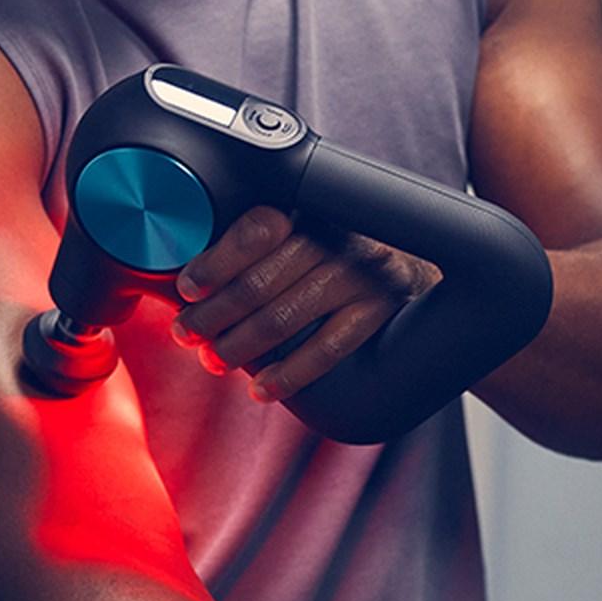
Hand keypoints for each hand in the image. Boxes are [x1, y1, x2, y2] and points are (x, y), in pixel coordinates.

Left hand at [171, 206, 440, 402]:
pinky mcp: (377, 310)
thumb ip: (257, 249)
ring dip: (239, 347)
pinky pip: (325, 349)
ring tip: (214, 361)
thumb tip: (191, 285)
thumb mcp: (301, 235)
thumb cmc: (336, 258)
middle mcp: (334, 237)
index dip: (214, 263)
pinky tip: (262, 389)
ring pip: (283, 317)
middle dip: (213, 315)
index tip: (186, 290)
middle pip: (259, 281)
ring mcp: (359, 274)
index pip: (254, 230)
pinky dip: (287, 375)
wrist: (415, 269)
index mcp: (308, 211)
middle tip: (187, 334)